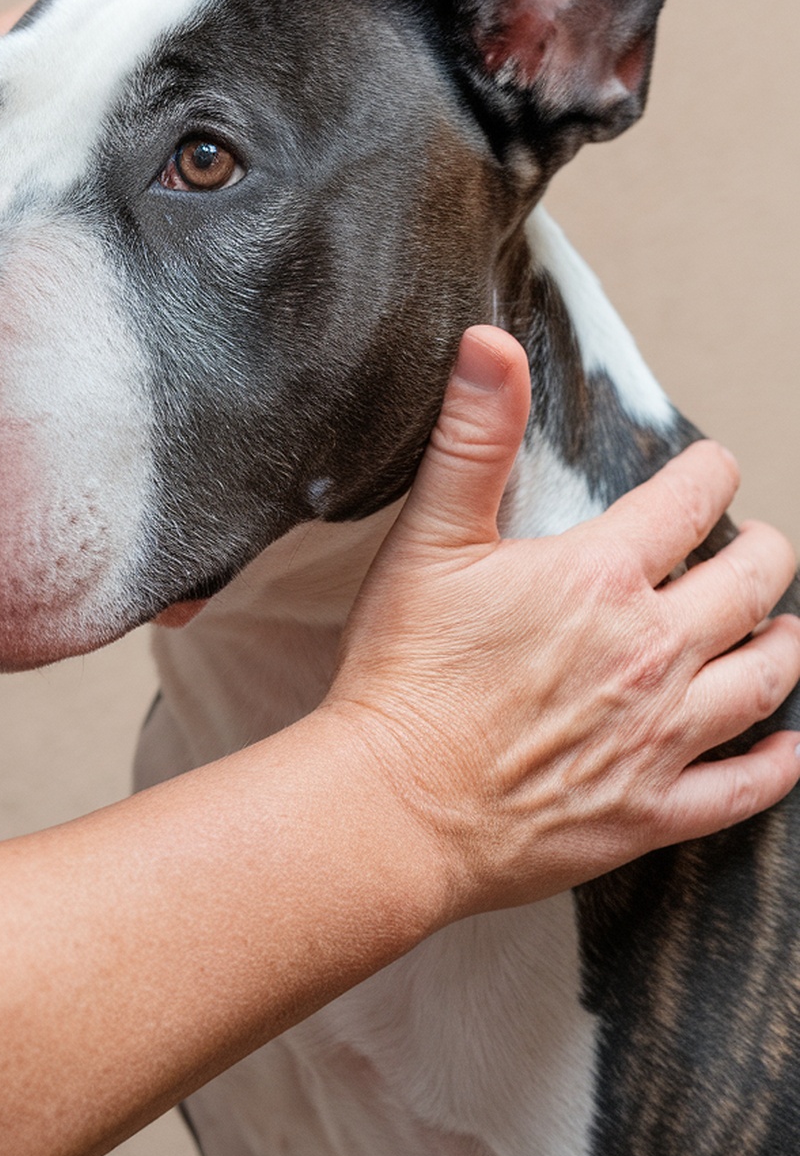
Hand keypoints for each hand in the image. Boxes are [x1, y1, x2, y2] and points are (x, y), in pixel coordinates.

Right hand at [330, 327, 799, 922]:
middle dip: (764, 555)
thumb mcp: (431, 539)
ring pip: (764, 679)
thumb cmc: (405, 674)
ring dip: (782, 645)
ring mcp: (661, 737)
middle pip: (751, 586)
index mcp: (603, 577)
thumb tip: (491, 343)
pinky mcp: (652, 812)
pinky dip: (776, 765)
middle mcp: (653, 652)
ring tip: (782, 631)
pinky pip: (744, 788)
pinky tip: (787, 748)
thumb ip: (472, 436)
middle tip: (759, 547)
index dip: (710, 472)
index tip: (712, 467)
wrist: (395, 806)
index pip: (691, 500)